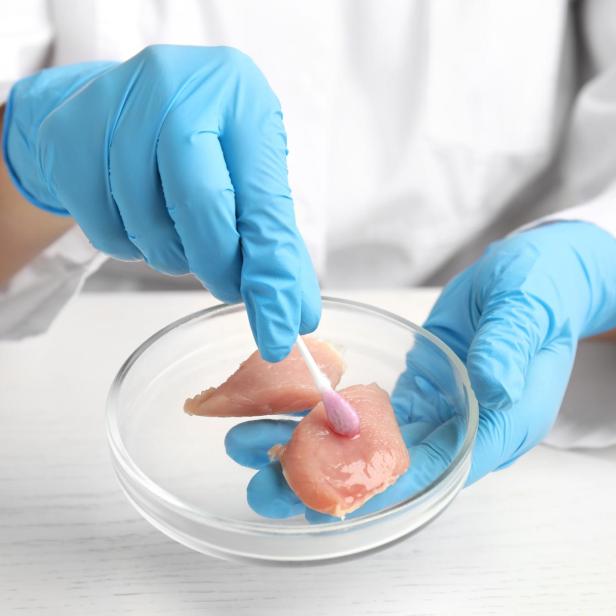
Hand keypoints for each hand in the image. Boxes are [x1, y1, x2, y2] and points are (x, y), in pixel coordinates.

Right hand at [2, 45, 319, 360]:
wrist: (118, 107)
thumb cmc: (198, 144)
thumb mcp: (248, 174)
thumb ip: (273, 242)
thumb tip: (297, 313)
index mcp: (239, 97)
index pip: (262, 200)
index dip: (272, 271)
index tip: (280, 329)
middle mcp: (177, 86)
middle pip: (201, 205)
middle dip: (218, 264)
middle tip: (228, 283)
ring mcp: (114, 104)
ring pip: (148, 223)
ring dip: (171, 254)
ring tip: (181, 234)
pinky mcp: (67, 135)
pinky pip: (103, 228)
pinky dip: (128, 246)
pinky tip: (139, 219)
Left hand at [224, 221, 615, 519]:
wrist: (533, 273)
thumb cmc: (544, 291)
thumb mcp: (529, 310)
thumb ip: (509, 346)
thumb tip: (493, 382)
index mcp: (497, 425)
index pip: (435, 471)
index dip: (381, 488)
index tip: (326, 499)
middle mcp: (458, 428)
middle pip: (389, 468)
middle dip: (325, 478)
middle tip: (267, 483)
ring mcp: (432, 411)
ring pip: (368, 442)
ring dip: (312, 448)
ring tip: (255, 447)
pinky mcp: (413, 390)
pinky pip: (366, 412)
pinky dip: (326, 416)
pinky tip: (287, 415)